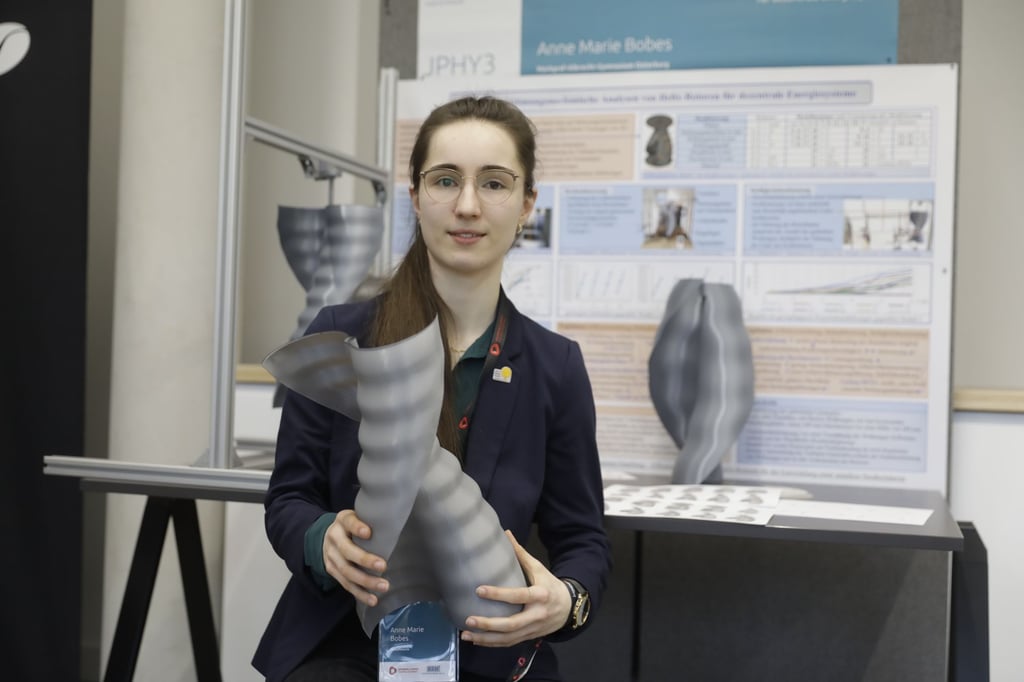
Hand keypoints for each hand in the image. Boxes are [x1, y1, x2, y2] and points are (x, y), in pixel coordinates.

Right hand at [322, 509, 388, 606]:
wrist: (327, 536)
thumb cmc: (353, 526)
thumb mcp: (359, 516)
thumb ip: (373, 521)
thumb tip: (398, 525)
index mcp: (342, 521)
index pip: (348, 522)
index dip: (357, 527)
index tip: (368, 533)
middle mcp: (334, 538)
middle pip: (346, 551)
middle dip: (365, 560)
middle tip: (383, 566)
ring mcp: (331, 556)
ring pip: (346, 571)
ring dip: (365, 581)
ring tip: (383, 586)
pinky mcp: (332, 570)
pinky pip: (346, 584)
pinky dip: (360, 593)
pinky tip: (373, 599)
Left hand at [460, 530, 571, 646]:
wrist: (569, 608)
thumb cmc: (550, 585)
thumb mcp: (539, 568)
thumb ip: (521, 554)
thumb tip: (506, 532)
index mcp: (540, 595)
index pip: (518, 595)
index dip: (498, 594)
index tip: (479, 590)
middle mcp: (537, 614)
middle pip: (512, 624)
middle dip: (489, 624)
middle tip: (469, 620)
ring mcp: (533, 629)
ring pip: (508, 638)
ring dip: (486, 639)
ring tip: (467, 634)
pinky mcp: (529, 637)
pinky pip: (509, 643)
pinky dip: (492, 643)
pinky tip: (477, 640)